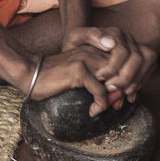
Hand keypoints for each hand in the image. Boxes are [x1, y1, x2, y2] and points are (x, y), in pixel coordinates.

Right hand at [29, 27, 156, 114]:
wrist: (30, 74)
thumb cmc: (55, 78)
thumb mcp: (82, 76)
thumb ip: (100, 79)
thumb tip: (119, 96)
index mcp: (96, 49)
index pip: (124, 62)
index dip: (129, 80)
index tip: (124, 97)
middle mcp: (94, 51)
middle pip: (123, 70)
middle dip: (125, 90)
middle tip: (119, 105)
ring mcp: (86, 59)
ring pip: (115, 80)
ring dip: (115, 97)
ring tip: (110, 108)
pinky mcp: (78, 70)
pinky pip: (100, 90)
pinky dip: (100, 104)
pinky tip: (93, 111)